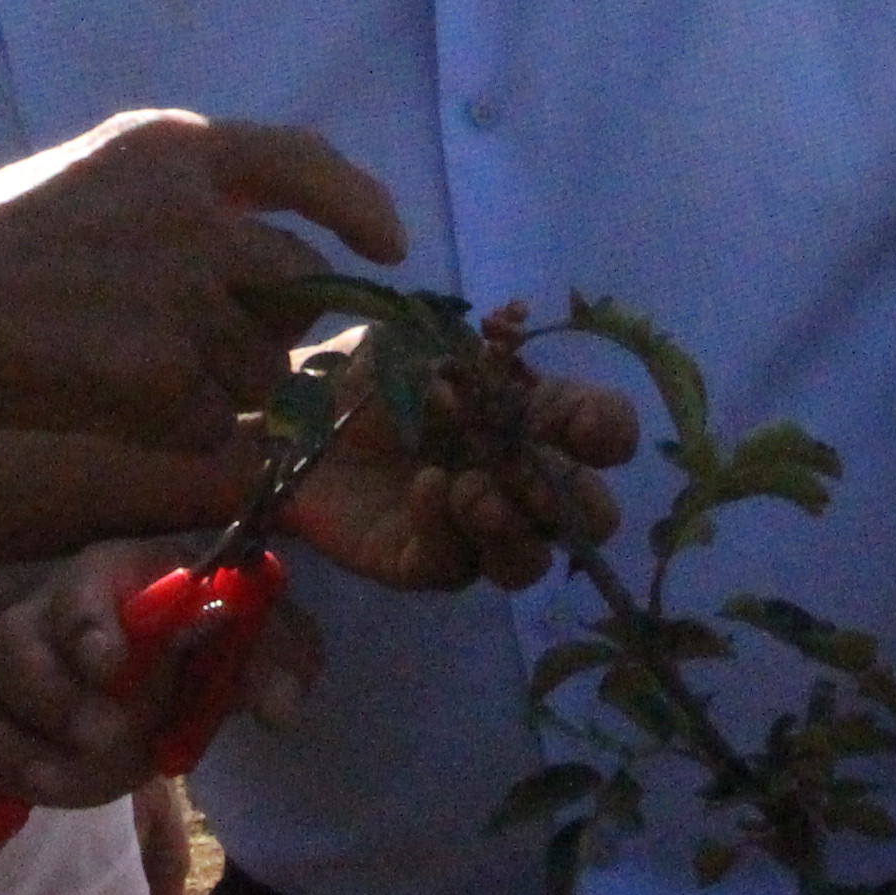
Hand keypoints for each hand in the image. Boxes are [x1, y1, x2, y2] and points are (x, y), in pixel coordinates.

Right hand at [0, 112, 407, 456]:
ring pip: (267, 367)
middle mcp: (193, 210)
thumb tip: (279, 252)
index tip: (392, 246)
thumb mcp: (91, 180)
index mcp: (173, 147)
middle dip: (278, 329)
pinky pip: (217, 424)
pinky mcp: (161, 375)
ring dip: (224, 386)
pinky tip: (108, 407)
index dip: (360, 206)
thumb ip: (184, 200)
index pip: (307, 161)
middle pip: (300, 287)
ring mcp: (181, 293)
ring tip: (126, 371)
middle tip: (207, 348)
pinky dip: (177, 431)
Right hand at [0, 536, 327, 836]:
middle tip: (103, 736)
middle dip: (48, 696)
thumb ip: (281, 661)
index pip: (79, 587)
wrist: (179, 678)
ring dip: (2, 750)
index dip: (86, 623)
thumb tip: (279, 706)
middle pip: (8, 644)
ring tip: (52, 786)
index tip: (111, 663)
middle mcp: (44, 626)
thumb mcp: (265, 646)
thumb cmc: (215, 645)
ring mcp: (8, 690)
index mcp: (110, 584)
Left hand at [277, 321, 640, 590]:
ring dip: (516, 530)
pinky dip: (445, 527)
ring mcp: (473, 529)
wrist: (287, 417)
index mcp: (533, 419)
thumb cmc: (366, 372)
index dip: (608, 431)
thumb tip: (510, 329)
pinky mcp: (424, 562)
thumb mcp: (417, 340)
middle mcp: (516, 480)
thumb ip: (467, 341)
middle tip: (530, 479)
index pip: (603, 434)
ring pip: (531, 560)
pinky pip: (454, 565)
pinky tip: (424, 488)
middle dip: (575, 500)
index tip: (581, 424)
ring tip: (474, 494)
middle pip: (589, 514)